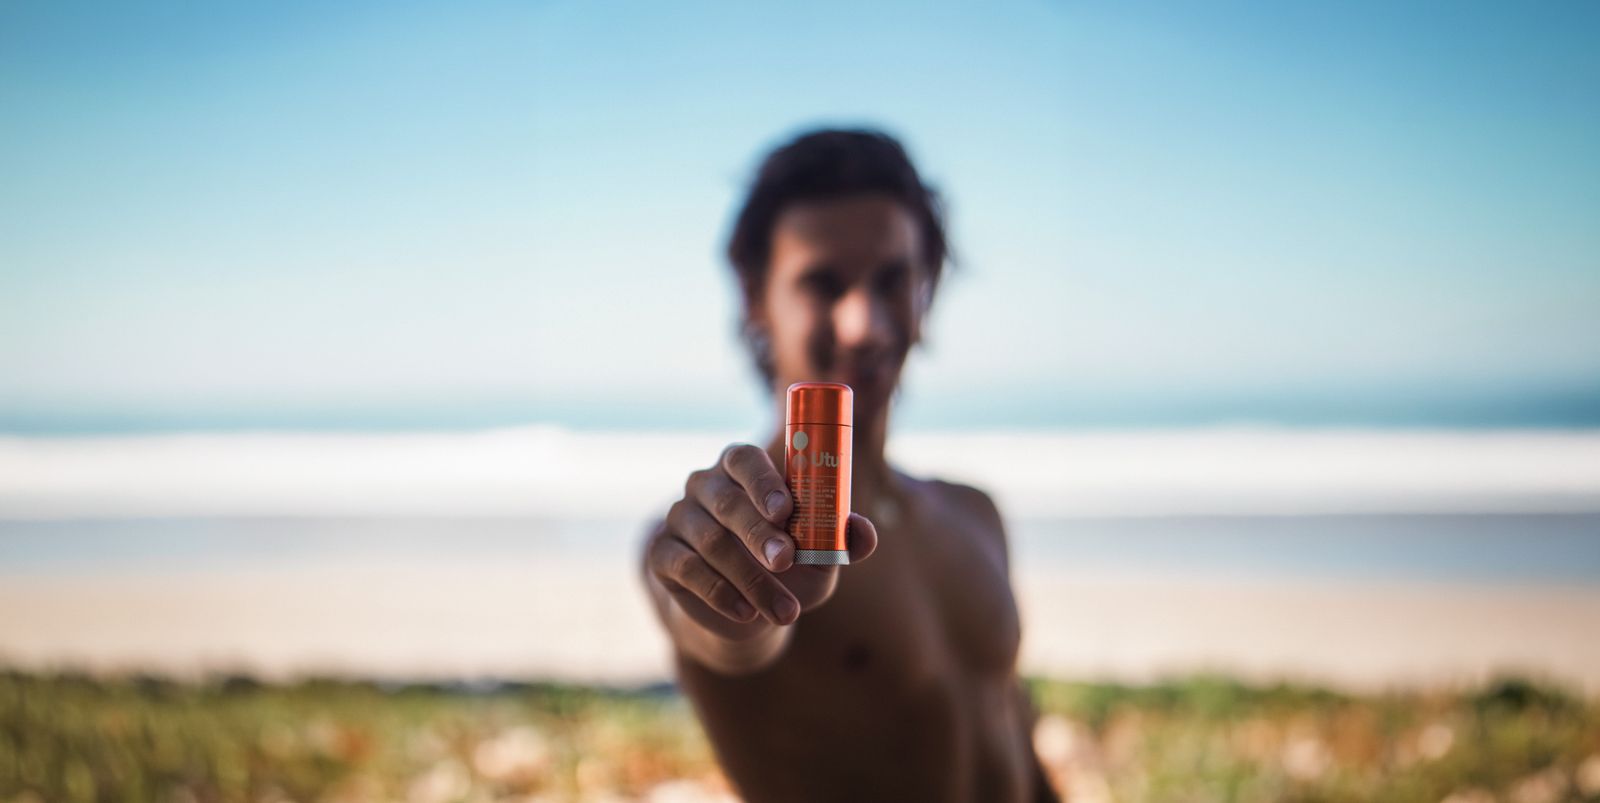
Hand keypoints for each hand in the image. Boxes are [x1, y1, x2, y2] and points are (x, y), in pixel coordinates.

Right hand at [645, 442, 877, 640]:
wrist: (746, 608)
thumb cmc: (788, 566)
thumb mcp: (819, 555)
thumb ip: (842, 539)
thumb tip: (864, 533)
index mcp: (742, 468)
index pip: (745, 459)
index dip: (763, 481)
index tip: (785, 510)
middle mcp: (705, 485)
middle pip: (727, 502)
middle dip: (759, 534)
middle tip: (786, 561)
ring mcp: (679, 518)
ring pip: (711, 543)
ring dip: (751, 579)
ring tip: (785, 611)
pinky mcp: (662, 555)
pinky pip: (687, 569)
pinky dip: (720, 593)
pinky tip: (747, 613)